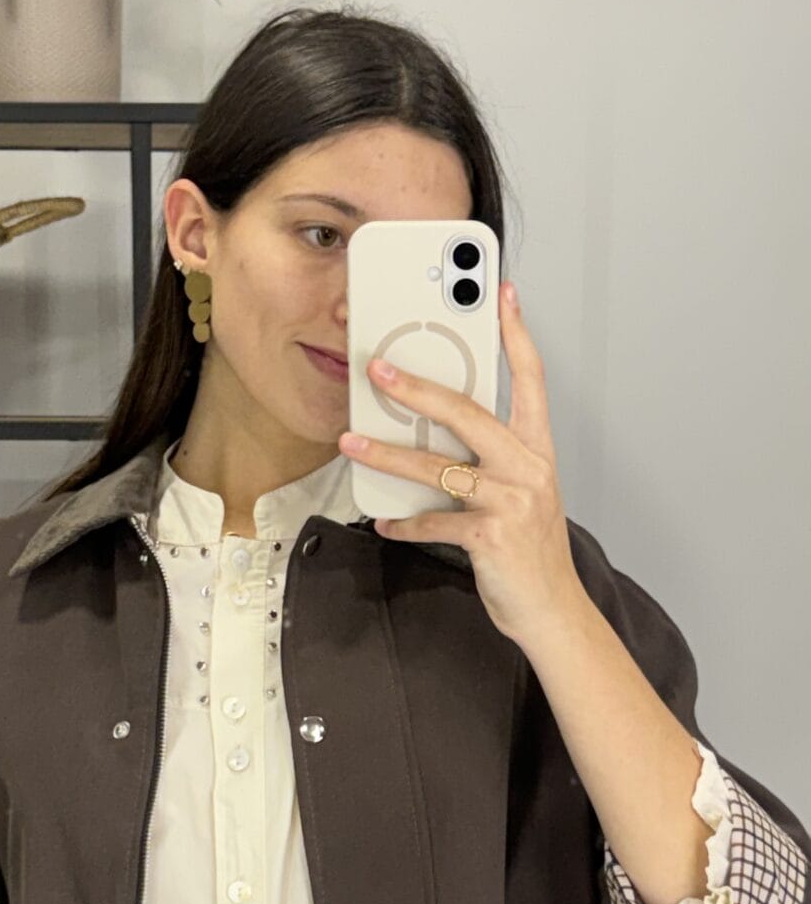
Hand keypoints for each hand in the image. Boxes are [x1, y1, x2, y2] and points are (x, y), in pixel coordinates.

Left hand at [338, 281, 584, 646]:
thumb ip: (487, 461)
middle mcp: (528, 468)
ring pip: (439, 467)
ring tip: (351, 442)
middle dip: (418, 388)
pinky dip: (404, 524)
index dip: (516, 333)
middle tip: (378, 369)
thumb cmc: (531, 550)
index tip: (501, 294)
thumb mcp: (519, 494)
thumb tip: (432, 437)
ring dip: (388, 454)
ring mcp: (511, 501)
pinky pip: (434, 522)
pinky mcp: (491, 536)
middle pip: (469, 413)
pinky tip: (383, 522)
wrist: (552, 609)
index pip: (531, 379)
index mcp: (536, 450)